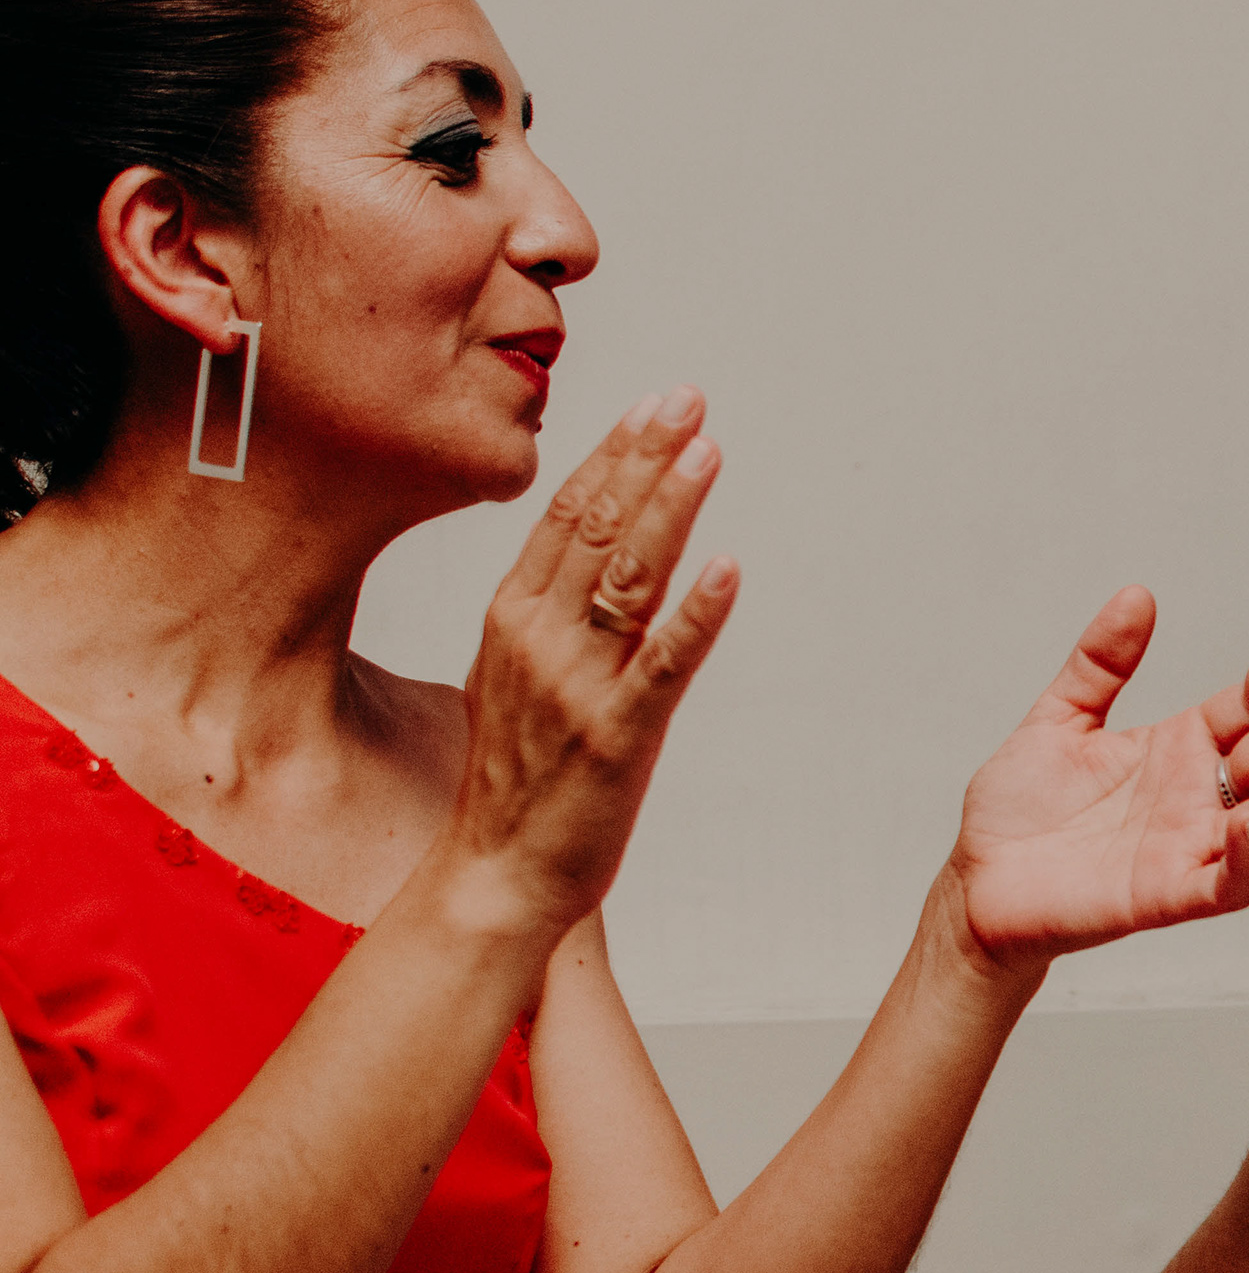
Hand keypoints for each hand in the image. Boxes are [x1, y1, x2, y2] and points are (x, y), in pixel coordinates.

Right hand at [447, 388, 737, 934]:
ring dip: (671, 508)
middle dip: (644, 457)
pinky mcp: (618, 733)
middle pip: (595, 528)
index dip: (611, 457)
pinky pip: (664, 662)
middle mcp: (538, 639)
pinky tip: (727, 567)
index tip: (650, 408)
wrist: (497, 873)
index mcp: (510, 619)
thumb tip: (583, 569)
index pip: (563, 517)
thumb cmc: (515, 780)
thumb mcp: (511, 679)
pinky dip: (698, 612)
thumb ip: (546, 619)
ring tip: (707, 450)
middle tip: (687, 400)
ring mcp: (578, 684)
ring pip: (630, 577)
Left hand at [941, 591, 1248, 971]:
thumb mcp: (1059, 719)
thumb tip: (1136, 596)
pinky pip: (1230, 884)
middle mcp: (1197, 798)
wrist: (975, 882)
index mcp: (1180, 751)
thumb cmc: (1017, 814)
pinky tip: (1248, 826)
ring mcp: (1190, 849)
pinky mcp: (1169, 897)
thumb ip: (1099, 663)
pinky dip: (1247, 859)